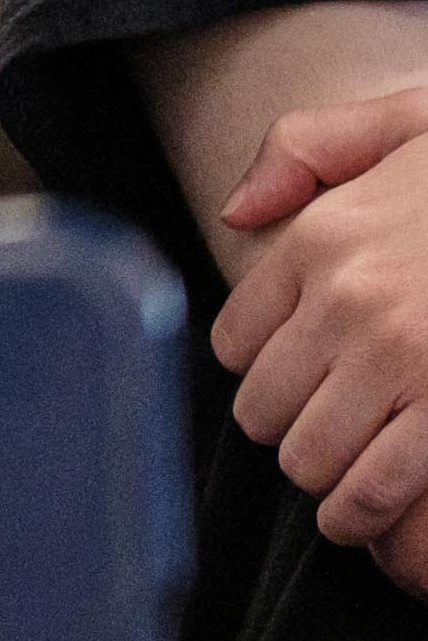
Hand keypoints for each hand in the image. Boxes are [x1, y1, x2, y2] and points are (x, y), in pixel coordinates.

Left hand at [212, 103, 427, 556]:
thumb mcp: (407, 122)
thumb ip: (305, 149)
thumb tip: (234, 215)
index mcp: (321, 238)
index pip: (236, 342)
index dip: (264, 374)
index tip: (295, 386)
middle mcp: (348, 300)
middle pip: (264, 410)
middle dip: (289, 435)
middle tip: (325, 442)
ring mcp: (401, 359)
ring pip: (311, 459)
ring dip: (325, 484)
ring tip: (346, 490)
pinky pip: (378, 488)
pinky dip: (367, 514)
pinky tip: (373, 518)